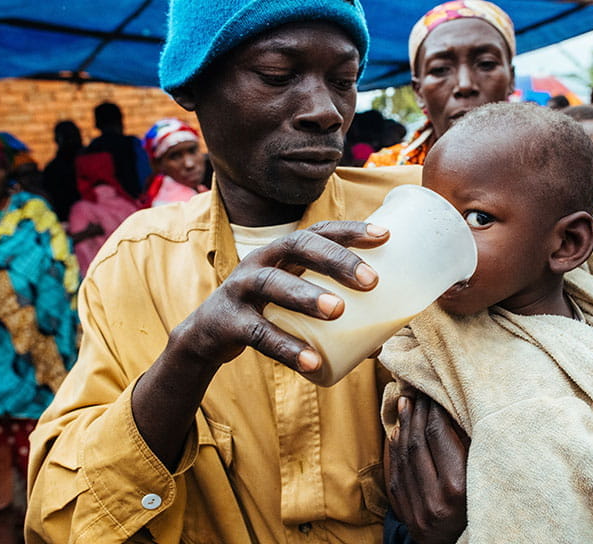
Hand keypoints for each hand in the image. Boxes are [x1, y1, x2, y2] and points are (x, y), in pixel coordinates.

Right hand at [169, 220, 388, 371]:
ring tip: (338, 311)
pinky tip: (312, 362)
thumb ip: (332, 317)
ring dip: (307, 295)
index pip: (319, 231)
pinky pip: (259, 333)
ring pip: (273, 283)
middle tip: (371, 280)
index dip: (350, 230)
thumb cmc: (265, 313)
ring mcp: (241, 288)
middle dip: (336, 259)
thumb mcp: (294, 304)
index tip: (385, 235)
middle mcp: (261, 260)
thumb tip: (378, 346)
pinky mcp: (228, 322)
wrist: (207, 336)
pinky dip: (286, 348)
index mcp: (283, 252)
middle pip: (298, 245)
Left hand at [385, 391, 468, 543]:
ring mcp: (418, 509)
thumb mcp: (483, 475)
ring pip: (404, 457)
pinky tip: (398, 433)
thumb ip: (469, 446)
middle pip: (418, 443)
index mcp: (458, 487)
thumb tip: (451, 410)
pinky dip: (396, 450)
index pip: (437, 436)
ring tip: (405, 405)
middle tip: (416, 394)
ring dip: (403, 427)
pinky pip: (397, 475)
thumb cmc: (484, 506)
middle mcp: (435, 499)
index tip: (432, 394)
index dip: (433, 411)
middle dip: (416, 414)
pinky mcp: (407, 514)